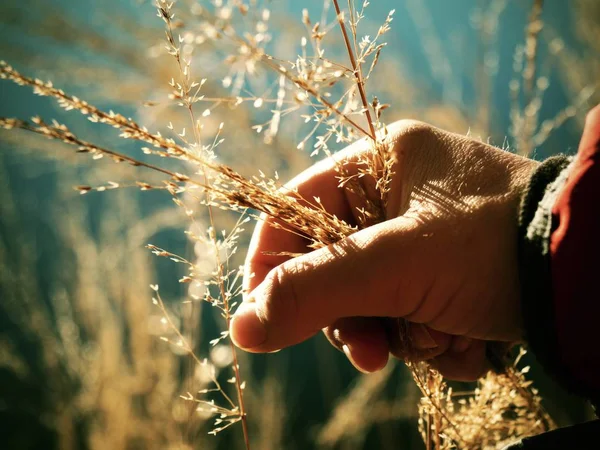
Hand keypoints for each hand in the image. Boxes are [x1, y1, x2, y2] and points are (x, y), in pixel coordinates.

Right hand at [230, 120, 537, 380]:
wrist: (589, 277)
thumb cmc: (492, 246)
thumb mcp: (396, 266)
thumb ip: (314, 291)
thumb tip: (240, 327)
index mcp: (380, 162)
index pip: (295, 209)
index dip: (272, 262)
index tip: (265, 316)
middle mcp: (398, 193)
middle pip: (330, 263)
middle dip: (350, 315)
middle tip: (369, 352)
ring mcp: (423, 234)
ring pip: (368, 296)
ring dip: (396, 332)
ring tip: (435, 343)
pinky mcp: (446, 271)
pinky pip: (406, 310)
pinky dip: (428, 336)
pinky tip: (463, 339)